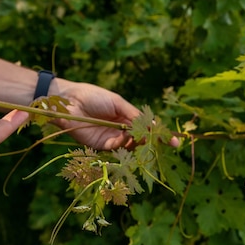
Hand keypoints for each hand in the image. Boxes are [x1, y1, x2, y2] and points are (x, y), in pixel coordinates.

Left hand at [53, 80, 179, 149]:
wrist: (69, 101)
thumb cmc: (93, 96)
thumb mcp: (117, 102)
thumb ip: (134, 115)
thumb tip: (153, 126)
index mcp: (126, 116)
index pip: (147, 127)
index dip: (160, 135)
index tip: (175, 142)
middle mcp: (120, 129)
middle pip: (141, 139)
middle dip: (151, 141)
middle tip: (158, 142)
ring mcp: (111, 138)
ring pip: (130, 146)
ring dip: (137, 142)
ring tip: (138, 136)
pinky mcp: (100, 145)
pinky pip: (116, 149)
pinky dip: (122, 144)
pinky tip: (122, 137)